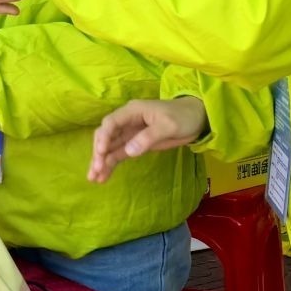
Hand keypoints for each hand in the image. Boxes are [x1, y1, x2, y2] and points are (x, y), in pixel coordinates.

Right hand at [90, 98, 207, 182]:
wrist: (196, 119)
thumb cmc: (182, 116)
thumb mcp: (168, 125)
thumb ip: (148, 137)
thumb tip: (129, 151)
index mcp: (132, 111)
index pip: (111, 123)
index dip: (103, 137)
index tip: (101, 153)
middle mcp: (126, 121)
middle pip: (106, 136)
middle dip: (99, 152)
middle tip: (96, 170)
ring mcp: (129, 133)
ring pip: (110, 147)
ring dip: (101, 161)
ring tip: (94, 178)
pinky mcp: (135, 144)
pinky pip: (119, 154)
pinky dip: (111, 164)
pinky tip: (103, 176)